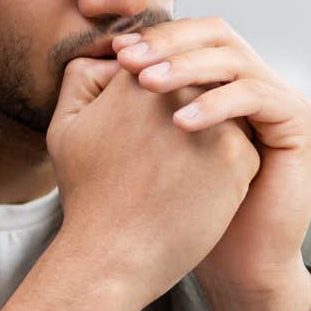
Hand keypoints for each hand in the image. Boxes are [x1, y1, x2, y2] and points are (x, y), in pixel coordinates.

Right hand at [45, 55, 260, 309]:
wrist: (114, 256)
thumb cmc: (87, 196)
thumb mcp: (66, 126)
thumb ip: (83, 76)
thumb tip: (116, 54)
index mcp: (140, 77)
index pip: (167, 64)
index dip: (159, 94)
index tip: (148, 131)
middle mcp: (182, 91)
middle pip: (199, 86)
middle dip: (189, 112)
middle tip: (167, 156)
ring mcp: (216, 122)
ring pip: (225, 114)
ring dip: (214, 135)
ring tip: (182, 172)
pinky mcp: (240, 156)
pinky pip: (244, 147)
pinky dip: (227, 167)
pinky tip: (200, 192)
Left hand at [110, 18, 310, 304]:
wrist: (237, 262)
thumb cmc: (187, 213)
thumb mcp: (153, 148)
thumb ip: (133, 103)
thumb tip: (94, 59)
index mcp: (226, 82)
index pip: (192, 36)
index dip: (155, 38)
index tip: (113, 51)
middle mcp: (257, 82)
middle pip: (217, 33)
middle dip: (169, 43)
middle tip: (129, 59)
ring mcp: (282, 98)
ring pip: (234, 59)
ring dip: (187, 67)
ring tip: (146, 84)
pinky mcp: (300, 121)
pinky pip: (255, 96)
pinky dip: (216, 104)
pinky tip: (180, 123)